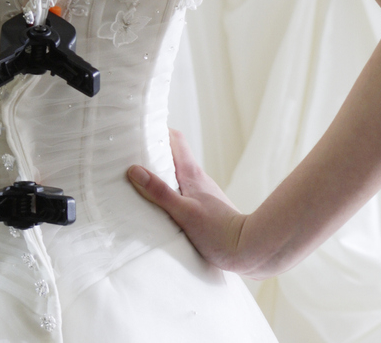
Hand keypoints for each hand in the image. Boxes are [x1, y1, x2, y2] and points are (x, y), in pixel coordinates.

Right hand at [128, 129, 270, 276]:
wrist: (250, 250)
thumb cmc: (218, 232)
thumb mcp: (183, 212)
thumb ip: (159, 192)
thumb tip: (134, 170)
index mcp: (192, 174)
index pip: (176, 139)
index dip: (158, 130)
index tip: (139, 129)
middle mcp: (199, 179)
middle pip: (174, 156)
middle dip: (153, 152)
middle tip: (131, 154)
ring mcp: (203, 194)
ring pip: (178, 175)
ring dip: (161, 173)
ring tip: (141, 180)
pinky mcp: (206, 208)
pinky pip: (183, 191)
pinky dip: (169, 190)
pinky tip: (161, 205)